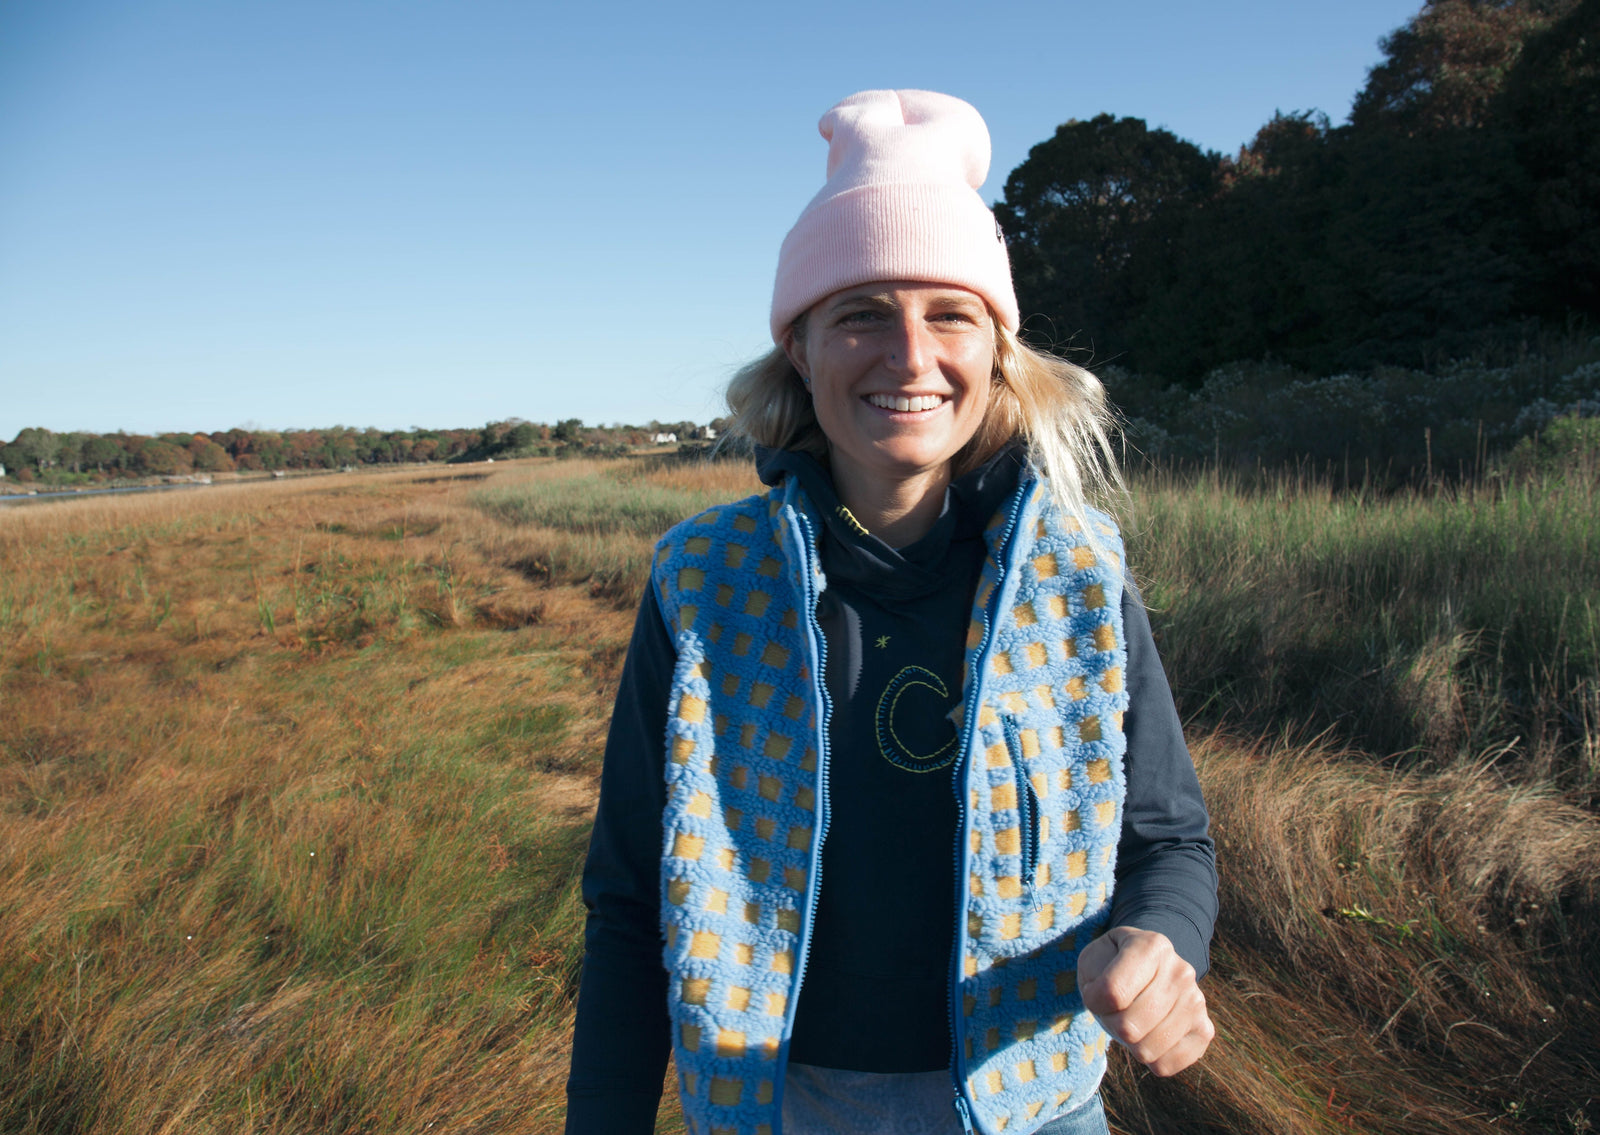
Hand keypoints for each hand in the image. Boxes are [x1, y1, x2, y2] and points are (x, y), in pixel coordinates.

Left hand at [1077, 925, 1213, 1075]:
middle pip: (1128, 1027)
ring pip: (1146, 1050)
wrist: (1146, 971)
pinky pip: (1166, 1065)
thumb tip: (1126, 1025)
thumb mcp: (1093, 959)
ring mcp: (1197, 1002)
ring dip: (1129, 1043)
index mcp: (1151, 946)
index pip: (1113, 992)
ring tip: (1133, 1019)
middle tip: (1115, 1009)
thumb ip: (1096, 982)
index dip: (1093, 1001)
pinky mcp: (1204, 1031)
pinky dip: (1149, 1058)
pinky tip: (1150, 1035)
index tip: (1096, 993)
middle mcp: (1181, 972)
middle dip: (1111, 1024)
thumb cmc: (1112, 966)